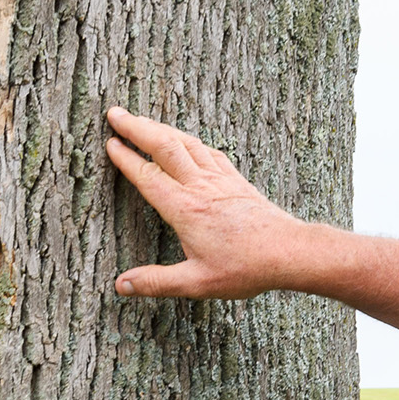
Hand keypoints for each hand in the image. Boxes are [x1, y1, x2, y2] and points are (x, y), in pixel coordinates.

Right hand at [104, 106, 311, 299]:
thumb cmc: (246, 268)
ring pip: (186, 143)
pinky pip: (209, 151)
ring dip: (162, 128)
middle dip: (137, 127)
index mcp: (185, 209)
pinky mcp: (236, 180)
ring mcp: (220, 179)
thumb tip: (121, 286)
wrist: (289, 252)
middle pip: (164, 146)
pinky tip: (188, 141)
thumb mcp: (197, 283)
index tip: (109, 143)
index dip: (125, 158)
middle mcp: (201, 187)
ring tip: (143, 120)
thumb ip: (157, 282)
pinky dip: (191, 141)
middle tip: (115, 113)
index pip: (147, 176)